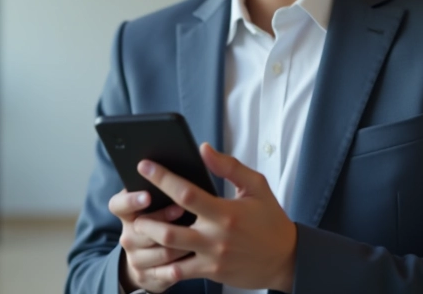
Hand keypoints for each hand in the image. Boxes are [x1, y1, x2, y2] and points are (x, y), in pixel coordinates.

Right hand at [108, 189, 191, 292]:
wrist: (152, 259)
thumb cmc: (163, 220)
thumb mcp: (157, 203)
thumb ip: (164, 187)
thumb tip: (187, 166)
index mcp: (127, 213)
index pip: (118, 205)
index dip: (131, 200)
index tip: (148, 196)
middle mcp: (127, 235)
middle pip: (141, 228)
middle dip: (162, 219)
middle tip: (180, 209)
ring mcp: (135, 257)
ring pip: (160, 251)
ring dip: (179, 242)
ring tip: (196, 234)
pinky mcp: (146, 276)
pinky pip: (167, 272)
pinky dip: (182, 264)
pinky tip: (194, 256)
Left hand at [132, 143, 297, 291]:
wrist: (286, 259)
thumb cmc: (271, 219)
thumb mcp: (256, 186)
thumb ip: (229, 166)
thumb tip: (203, 149)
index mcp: (226, 211)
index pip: (186, 193)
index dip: (162, 178)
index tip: (144, 166)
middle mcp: (216, 236)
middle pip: (170, 230)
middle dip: (146, 219)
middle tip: (136, 209)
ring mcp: (212, 257)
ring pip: (171, 252)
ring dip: (151, 241)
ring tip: (140, 228)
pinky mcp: (211, 272)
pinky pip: (180, 272)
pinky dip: (163, 265)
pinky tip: (154, 256)